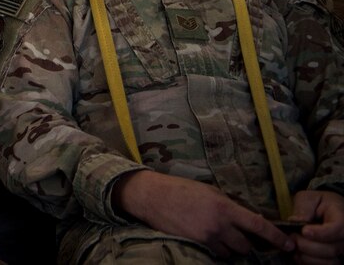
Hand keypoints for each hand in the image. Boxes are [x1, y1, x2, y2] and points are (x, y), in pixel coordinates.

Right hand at [112, 170, 294, 257]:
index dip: (276, 237)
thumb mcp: (209, 191)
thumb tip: (244, 216)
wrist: (153, 196)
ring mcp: (206, 237)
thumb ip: (227, 204)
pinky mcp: (195, 244)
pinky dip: (215, 248)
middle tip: (238, 235)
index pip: (258, 224)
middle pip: (245, 245)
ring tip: (219, 235)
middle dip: (245, 242)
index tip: (289, 245)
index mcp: (225, 207)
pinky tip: (206, 237)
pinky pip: (214, 253)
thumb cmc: (180, 188)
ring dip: (229, 247)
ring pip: (230, 253)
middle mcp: (219, 224)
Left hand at [290, 189, 343, 263]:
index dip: (320, 233)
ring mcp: (342, 251)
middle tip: (292, 237)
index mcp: (342, 219)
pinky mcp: (334, 259)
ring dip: (307, 256)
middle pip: (331, 249)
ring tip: (294, 246)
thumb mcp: (309, 198)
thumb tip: (295, 221)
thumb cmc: (318, 203)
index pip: (337, 229)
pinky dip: (309, 263)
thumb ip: (304, 208)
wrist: (327, 211)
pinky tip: (299, 254)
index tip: (305, 231)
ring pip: (328, 262)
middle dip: (307, 245)